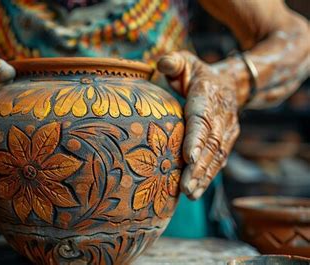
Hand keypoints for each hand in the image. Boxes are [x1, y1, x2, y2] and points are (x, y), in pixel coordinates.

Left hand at [158, 51, 239, 199]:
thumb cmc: (195, 74)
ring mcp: (227, 130)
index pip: (203, 119)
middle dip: (199, 167)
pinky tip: (196, 191)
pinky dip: (208, 176)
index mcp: (209, 95)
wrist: (229, 84)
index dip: (196, 139)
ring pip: (217, 156)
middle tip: (185, 187)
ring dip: (204, 177)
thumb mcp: (185, 61)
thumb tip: (163, 64)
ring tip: (189, 194)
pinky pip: (219, 161)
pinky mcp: (227, 141)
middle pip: (211, 144)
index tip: (189, 157)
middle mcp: (222, 115)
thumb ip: (173, 61)